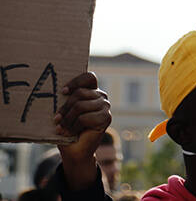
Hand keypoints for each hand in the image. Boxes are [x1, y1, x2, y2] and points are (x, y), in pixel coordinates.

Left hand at [55, 72, 111, 190]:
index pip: (89, 77)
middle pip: (79, 93)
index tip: (62, 92)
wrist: (75, 151)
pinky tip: (71, 132)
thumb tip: (59, 94)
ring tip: (62, 128)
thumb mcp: (65, 113)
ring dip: (67, 119)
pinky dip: (74, 127)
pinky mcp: (106, 118)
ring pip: (80, 106)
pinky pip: (84, 117)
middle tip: (56, 120)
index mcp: (91, 91)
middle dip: (64, 108)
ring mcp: (105, 106)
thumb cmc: (67, 130)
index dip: (76, 82)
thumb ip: (66, 102)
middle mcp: (101, 96)